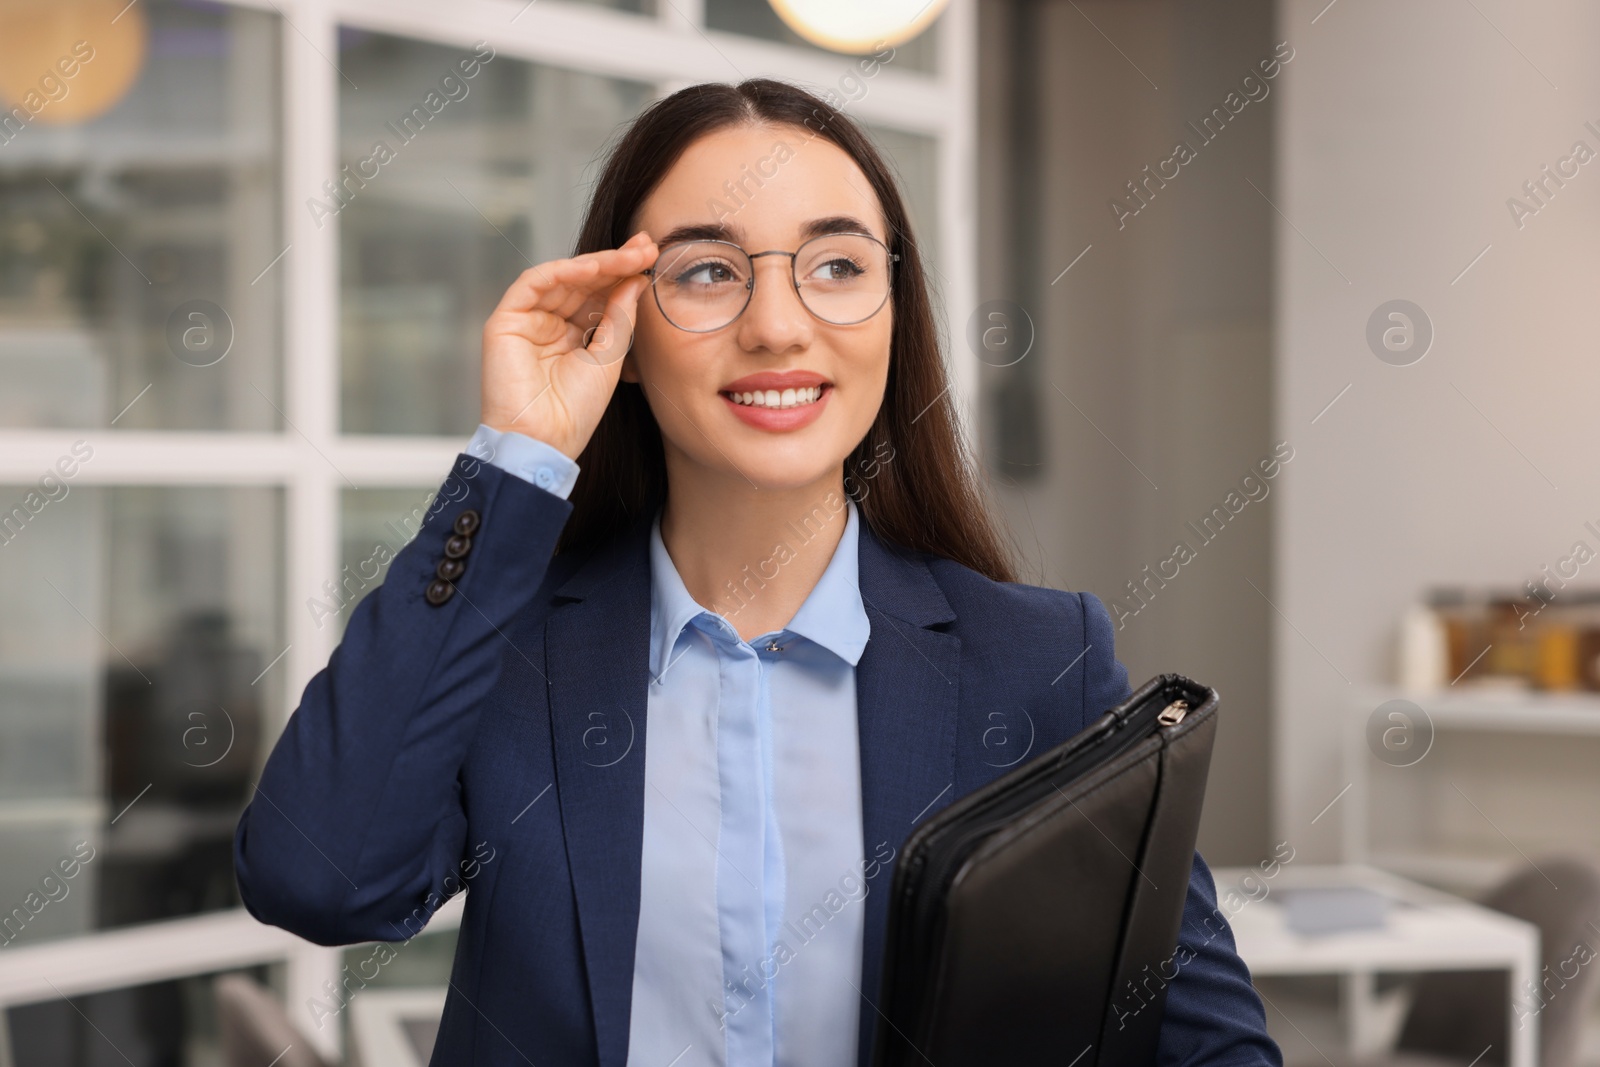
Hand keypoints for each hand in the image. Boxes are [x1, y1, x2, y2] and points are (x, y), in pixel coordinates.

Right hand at [480, 230, 658, 459]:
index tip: (652, 257)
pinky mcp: (506, 321)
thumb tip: (636, 279)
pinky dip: (563, 271)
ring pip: (562, 278)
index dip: (624, 274)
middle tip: (645, 246)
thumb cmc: (575, 411)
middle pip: (583, 282)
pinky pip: (534, 283)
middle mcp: (549, 323)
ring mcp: (527, 320)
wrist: (544, 441)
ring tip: (627, 256)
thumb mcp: (609, 357)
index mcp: (574, 335)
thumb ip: (620, 316)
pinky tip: (593, 267)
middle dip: (615, 262)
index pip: (599, 294)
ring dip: (596, 263)